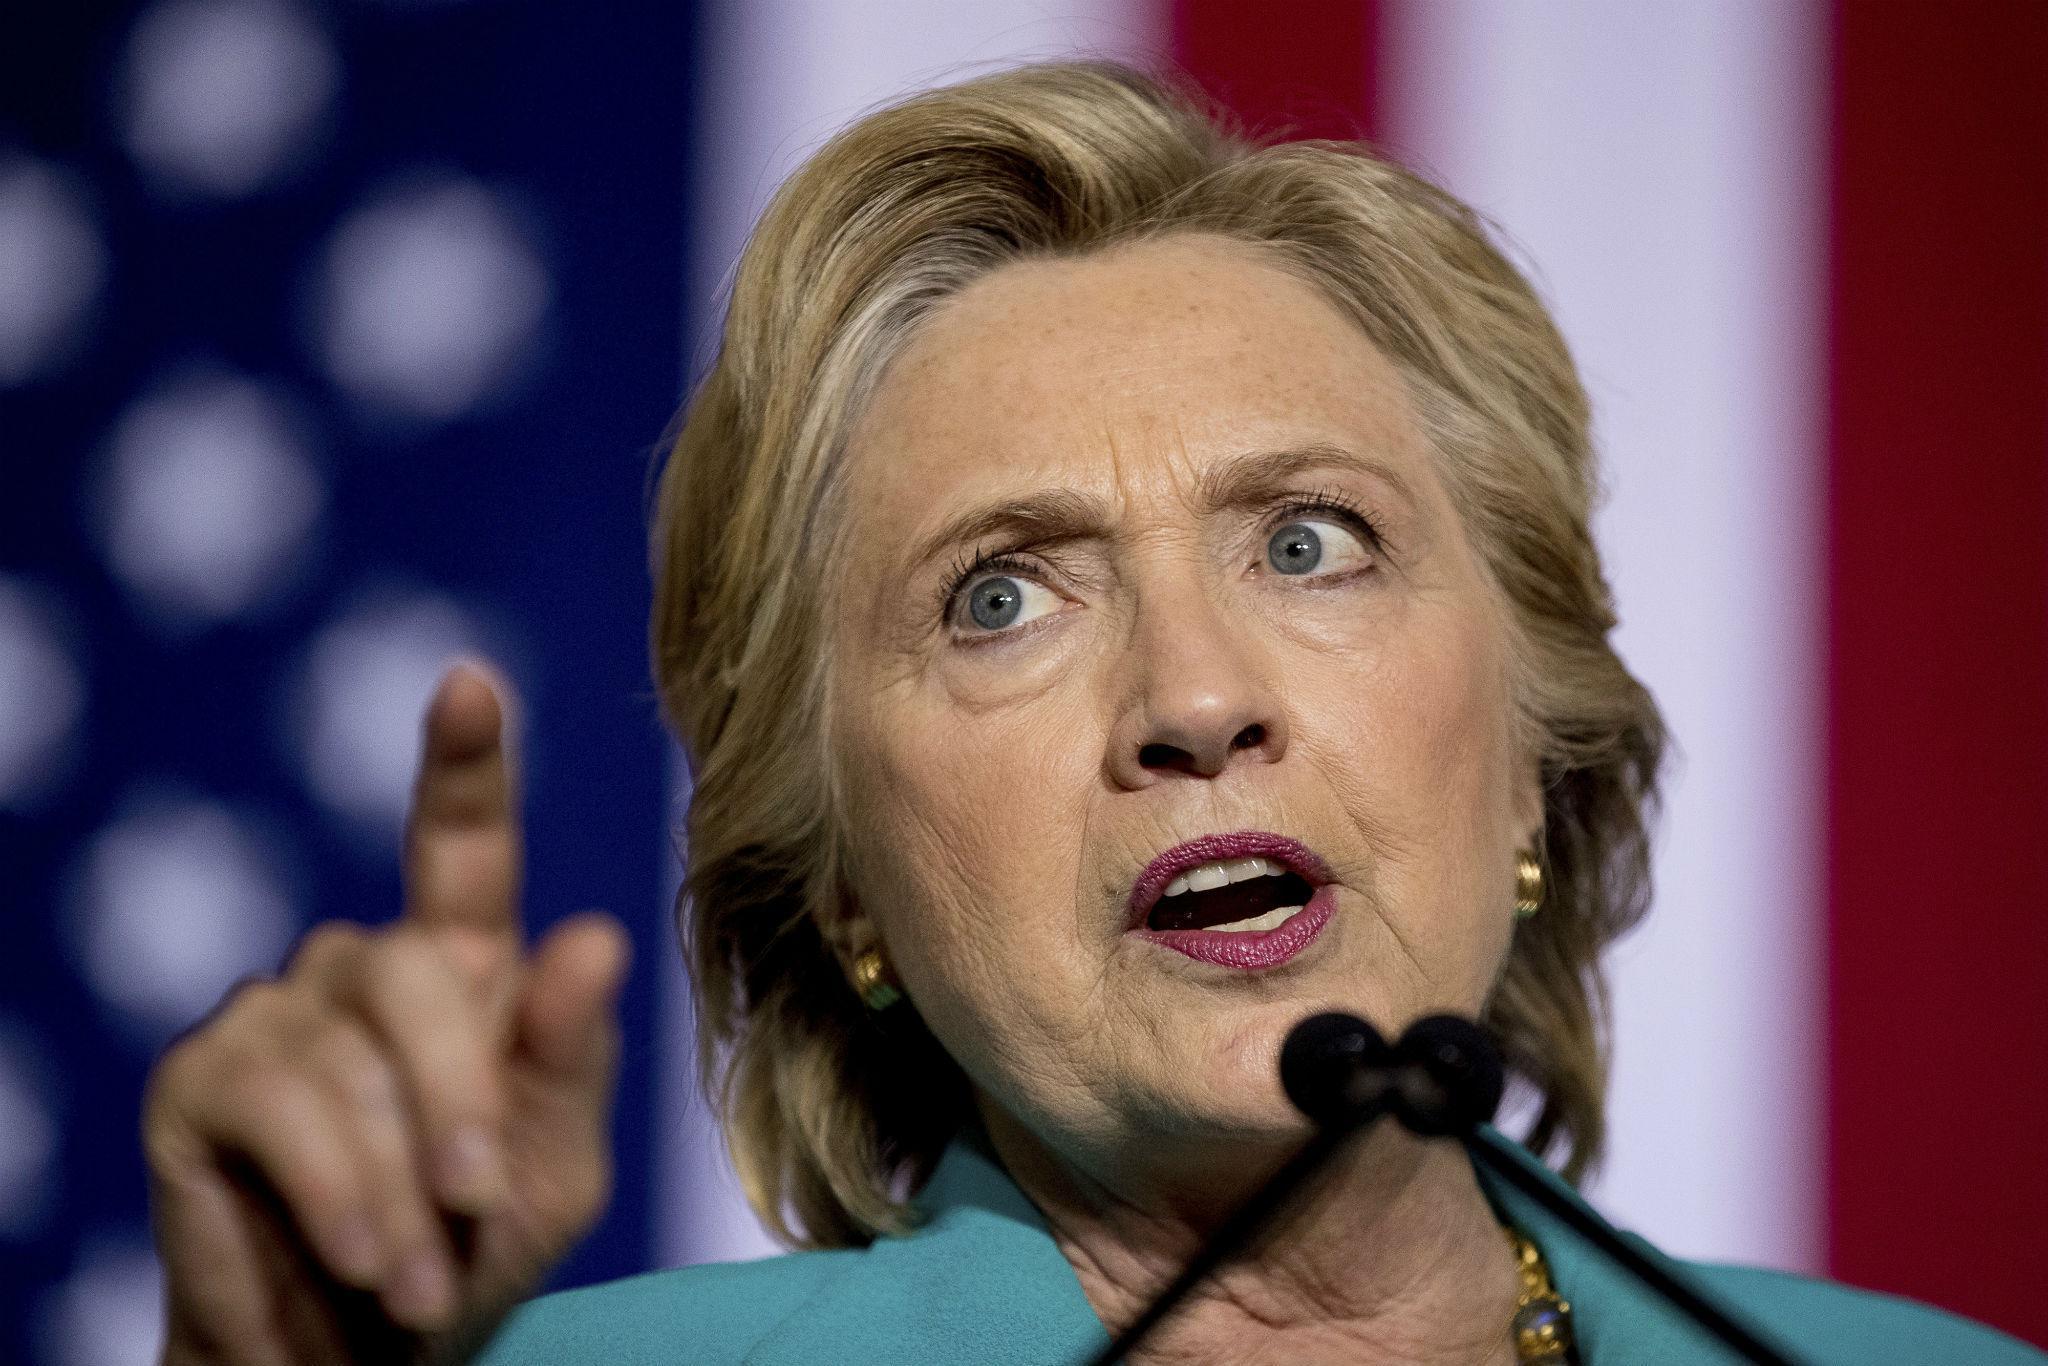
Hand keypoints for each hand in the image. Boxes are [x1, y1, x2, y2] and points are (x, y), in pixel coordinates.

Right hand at [143, 663, 630, 1363]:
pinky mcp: (200, 1081)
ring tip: (418, 1281)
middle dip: (459, 1101)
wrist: (363, 1357)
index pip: (463, 845)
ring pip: (345, 1058)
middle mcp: (365, 966)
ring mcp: (274, 1013)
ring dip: (392, 1185)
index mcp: (463, 966)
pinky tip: (347, 1263)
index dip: (465, 763)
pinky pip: (273, 1110)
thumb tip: (594, 937)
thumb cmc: (468, 1249)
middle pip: (417, 972)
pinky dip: (327, 1196)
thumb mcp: (553, 1168)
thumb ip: (570, 1059)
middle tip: (476, 1207)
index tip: (469, 682)